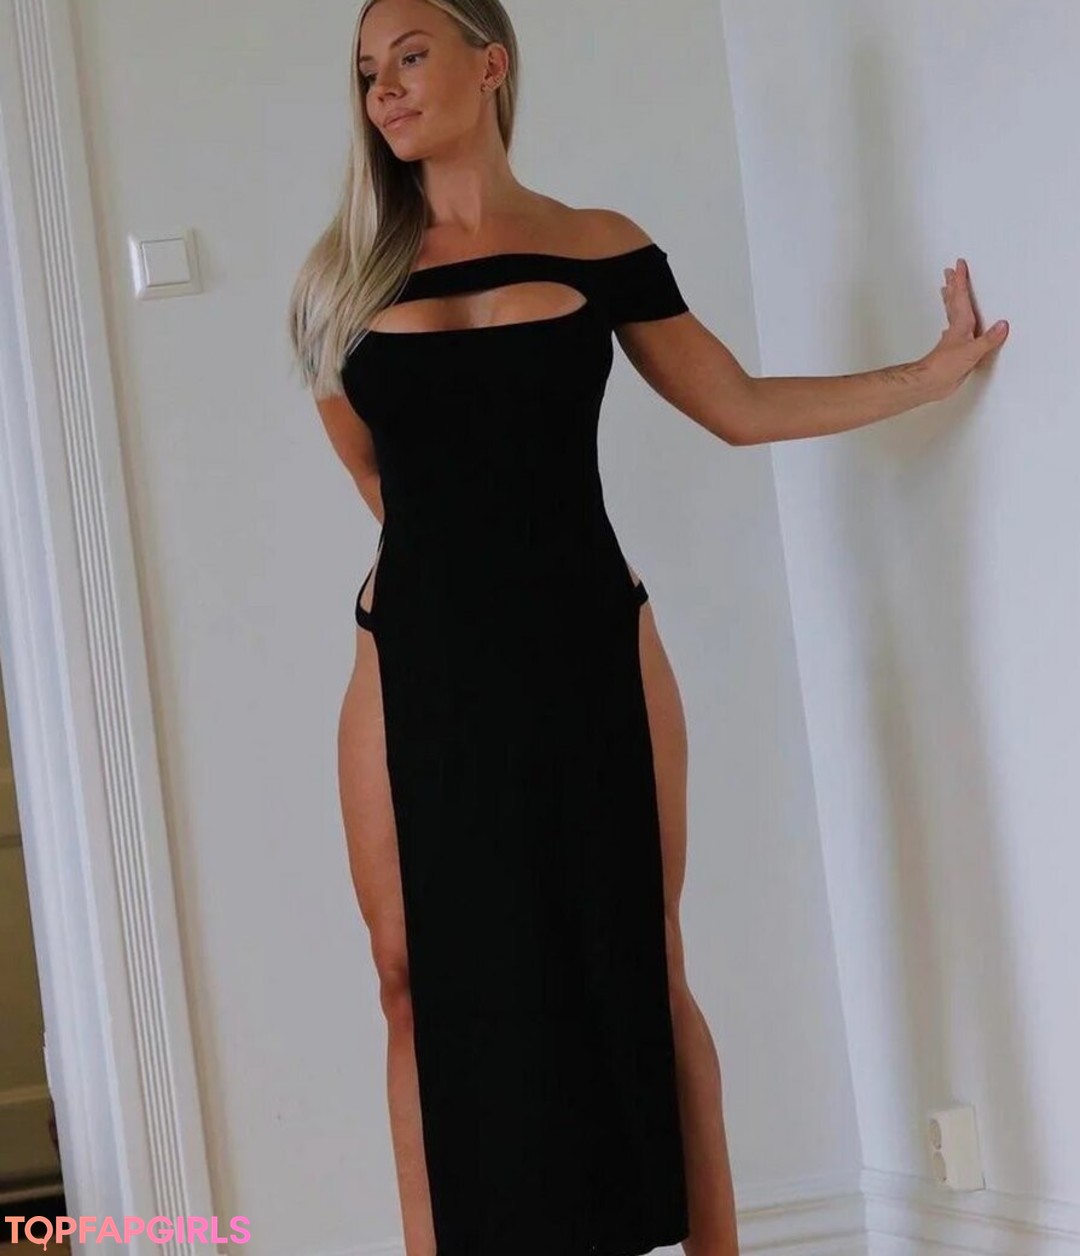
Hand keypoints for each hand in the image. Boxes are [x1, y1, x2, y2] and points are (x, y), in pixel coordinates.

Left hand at [920, 258, 1008, 400]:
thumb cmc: (945, 367)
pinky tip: (950, 327)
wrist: (930, 383)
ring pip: (951, 314)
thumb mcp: (972, 352)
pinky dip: (953, 324)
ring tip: (946, 290)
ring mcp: (953, 339)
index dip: (960, 280)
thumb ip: (988, 339)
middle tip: (948, 272)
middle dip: (952, 286)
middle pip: (953, 302)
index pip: (961, 297)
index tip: (959, 265)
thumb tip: (1002, 325)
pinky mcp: (953, 351)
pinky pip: (954, 331)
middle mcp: (956, 329)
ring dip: (950, 301)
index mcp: (961, 325)